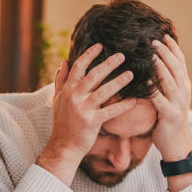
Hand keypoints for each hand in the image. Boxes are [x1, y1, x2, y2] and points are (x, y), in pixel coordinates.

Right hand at [39, 44, 135, 184]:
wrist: (63, 146)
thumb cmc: (62, 122)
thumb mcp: (57, 100)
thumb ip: (60, 81)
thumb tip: (63, 62)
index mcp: (67, 90)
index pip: (78, 67)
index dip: (89, 55)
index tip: (100, 46)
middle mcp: (74, 97)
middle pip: (93, 75)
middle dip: (109, 64)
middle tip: (122, 56)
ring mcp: (83, 109)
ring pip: (104, 91)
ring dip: (119, 82)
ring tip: (131, 74)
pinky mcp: (92, 122)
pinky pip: (110, 111)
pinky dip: (123, 106)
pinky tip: (134, 100)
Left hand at [150, 34, 191, 161]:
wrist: (177, 145)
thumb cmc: (168, 122)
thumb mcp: (170, 100)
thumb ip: (165, 85)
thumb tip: (153, 69)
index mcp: (184, 86)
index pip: (180, 62)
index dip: (173, 48)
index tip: (165, 35)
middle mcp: (184, 92)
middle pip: (176, 67)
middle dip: (166, 52)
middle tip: (154, 40)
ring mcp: (178, 103)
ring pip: (170, 80)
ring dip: (161, 66)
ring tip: (152, 55)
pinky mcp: (170, 115)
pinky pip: (160, 100)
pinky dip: (154, 90)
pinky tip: (146, 82)